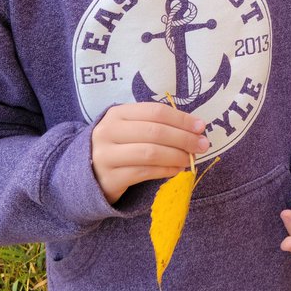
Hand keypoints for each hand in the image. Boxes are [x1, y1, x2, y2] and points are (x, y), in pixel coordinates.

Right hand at [91, 102, 210, 203]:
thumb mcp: (131, 129)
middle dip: (184, 138)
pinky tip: (177, 170)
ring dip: (177, 155)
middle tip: (203, 145)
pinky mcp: (109, 178)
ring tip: (190, 159)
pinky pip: (144, 172)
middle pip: (155, 132)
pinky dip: (165, 171)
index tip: (201, 127)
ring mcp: (106, 155)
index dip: (181, 119)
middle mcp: (108, 131)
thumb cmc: (119, 147)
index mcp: (117, 113)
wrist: (87, 174)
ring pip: (150, 153)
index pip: (155, 112)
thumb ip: (157, 125)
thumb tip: (195, 129)